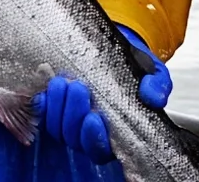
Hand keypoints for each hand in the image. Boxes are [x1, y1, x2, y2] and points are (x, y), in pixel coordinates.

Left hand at [26, 27, 165, 163]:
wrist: (112, 47)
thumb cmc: (133, 66)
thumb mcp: (152, 72)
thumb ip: (156, 85)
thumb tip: (153, 98)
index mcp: (116, 132)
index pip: (101, 150)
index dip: (94, 139)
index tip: (94, 118)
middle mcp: (90, 131)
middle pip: (75, 139)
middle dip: (73, 115)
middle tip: (77, 88)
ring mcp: (70, 120)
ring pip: (57, 128)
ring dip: (57, 106)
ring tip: (62, 81)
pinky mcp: (55, 106)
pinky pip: (42, 114)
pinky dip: (42, 104)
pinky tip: (44, 91)